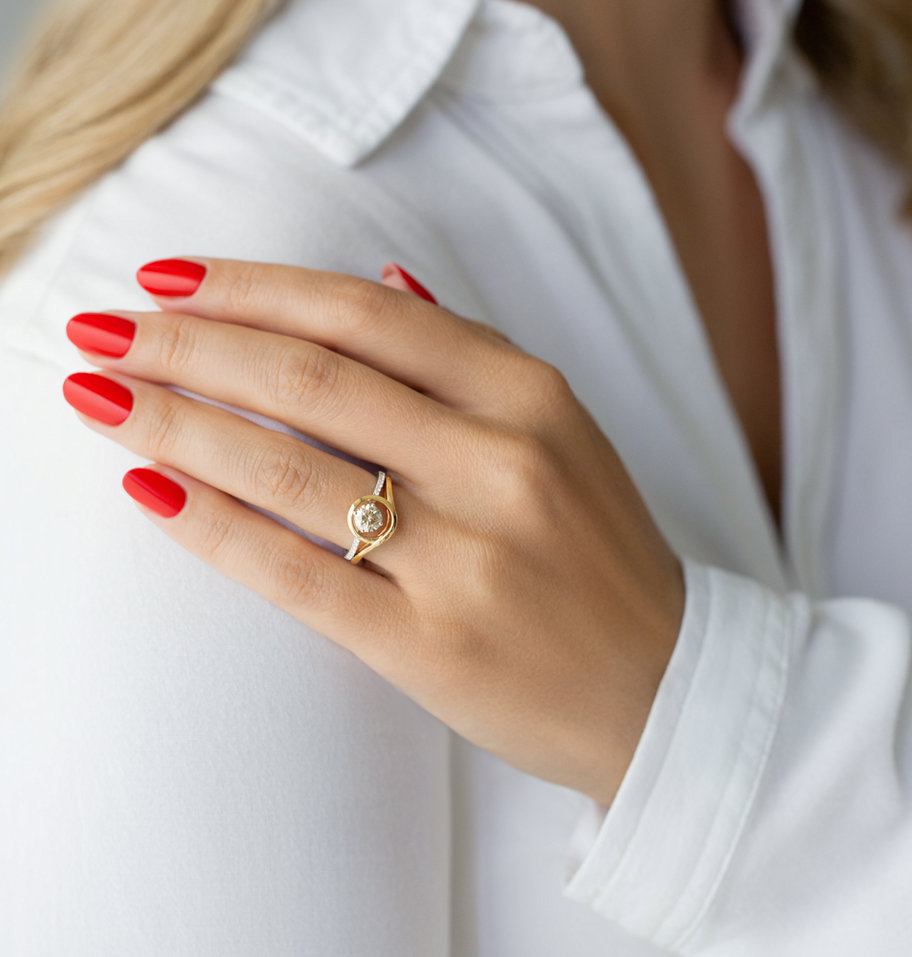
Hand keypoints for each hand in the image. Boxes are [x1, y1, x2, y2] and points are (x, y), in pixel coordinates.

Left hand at [61, 257, 685, 805]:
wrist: (661, 684)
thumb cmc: (599, 553)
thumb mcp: (564, 431)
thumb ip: (472, 355)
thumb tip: (384, 275)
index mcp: (532, 398)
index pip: (363, 314)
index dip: (251, 288)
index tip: (167, 278)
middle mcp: (499, 464)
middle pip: (309, 377)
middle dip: (185, 344)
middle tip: (99, 328)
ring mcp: (465, 558)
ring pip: (287, 468)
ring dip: (174, 423)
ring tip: (97, 397)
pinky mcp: (429, 645)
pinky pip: (295, 574)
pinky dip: (210, 527)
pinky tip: (148, 492)